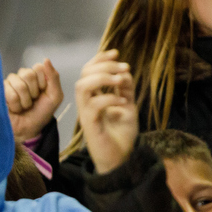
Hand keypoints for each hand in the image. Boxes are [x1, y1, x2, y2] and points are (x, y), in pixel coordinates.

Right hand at [5, 59, 62, 142]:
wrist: (28, 130)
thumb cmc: (41, 113)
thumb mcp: (55, 96)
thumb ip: (54, 77)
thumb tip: (46, 59)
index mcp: (36, 75)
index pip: (38, 68)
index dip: (42, 83)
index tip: (42, 94)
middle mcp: (22, 76)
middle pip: (28, 74)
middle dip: (33, 92)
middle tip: (32, 102)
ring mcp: (10, 83)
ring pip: (19, 84)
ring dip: (24, 101)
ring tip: (23, 107)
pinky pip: (9, 92)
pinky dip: (15, 104)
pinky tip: (14, 108)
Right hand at [74, 49, 138, 172]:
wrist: (122, 159)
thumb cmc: (122, 135)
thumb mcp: (128, 106)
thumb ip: (125, 89)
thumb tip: (125, 72)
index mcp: (94, 97)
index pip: (88, 71)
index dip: (100, 59)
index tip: (117, 52)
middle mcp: (87, 103)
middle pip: (84, 75)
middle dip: (104, 66)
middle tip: (124, 68)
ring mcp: (87, 113)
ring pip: (83, 86)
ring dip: (103, 78)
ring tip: (121, 80)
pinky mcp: (90, 124)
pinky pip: (94, 105)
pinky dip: (110, 98)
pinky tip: (124, 103)